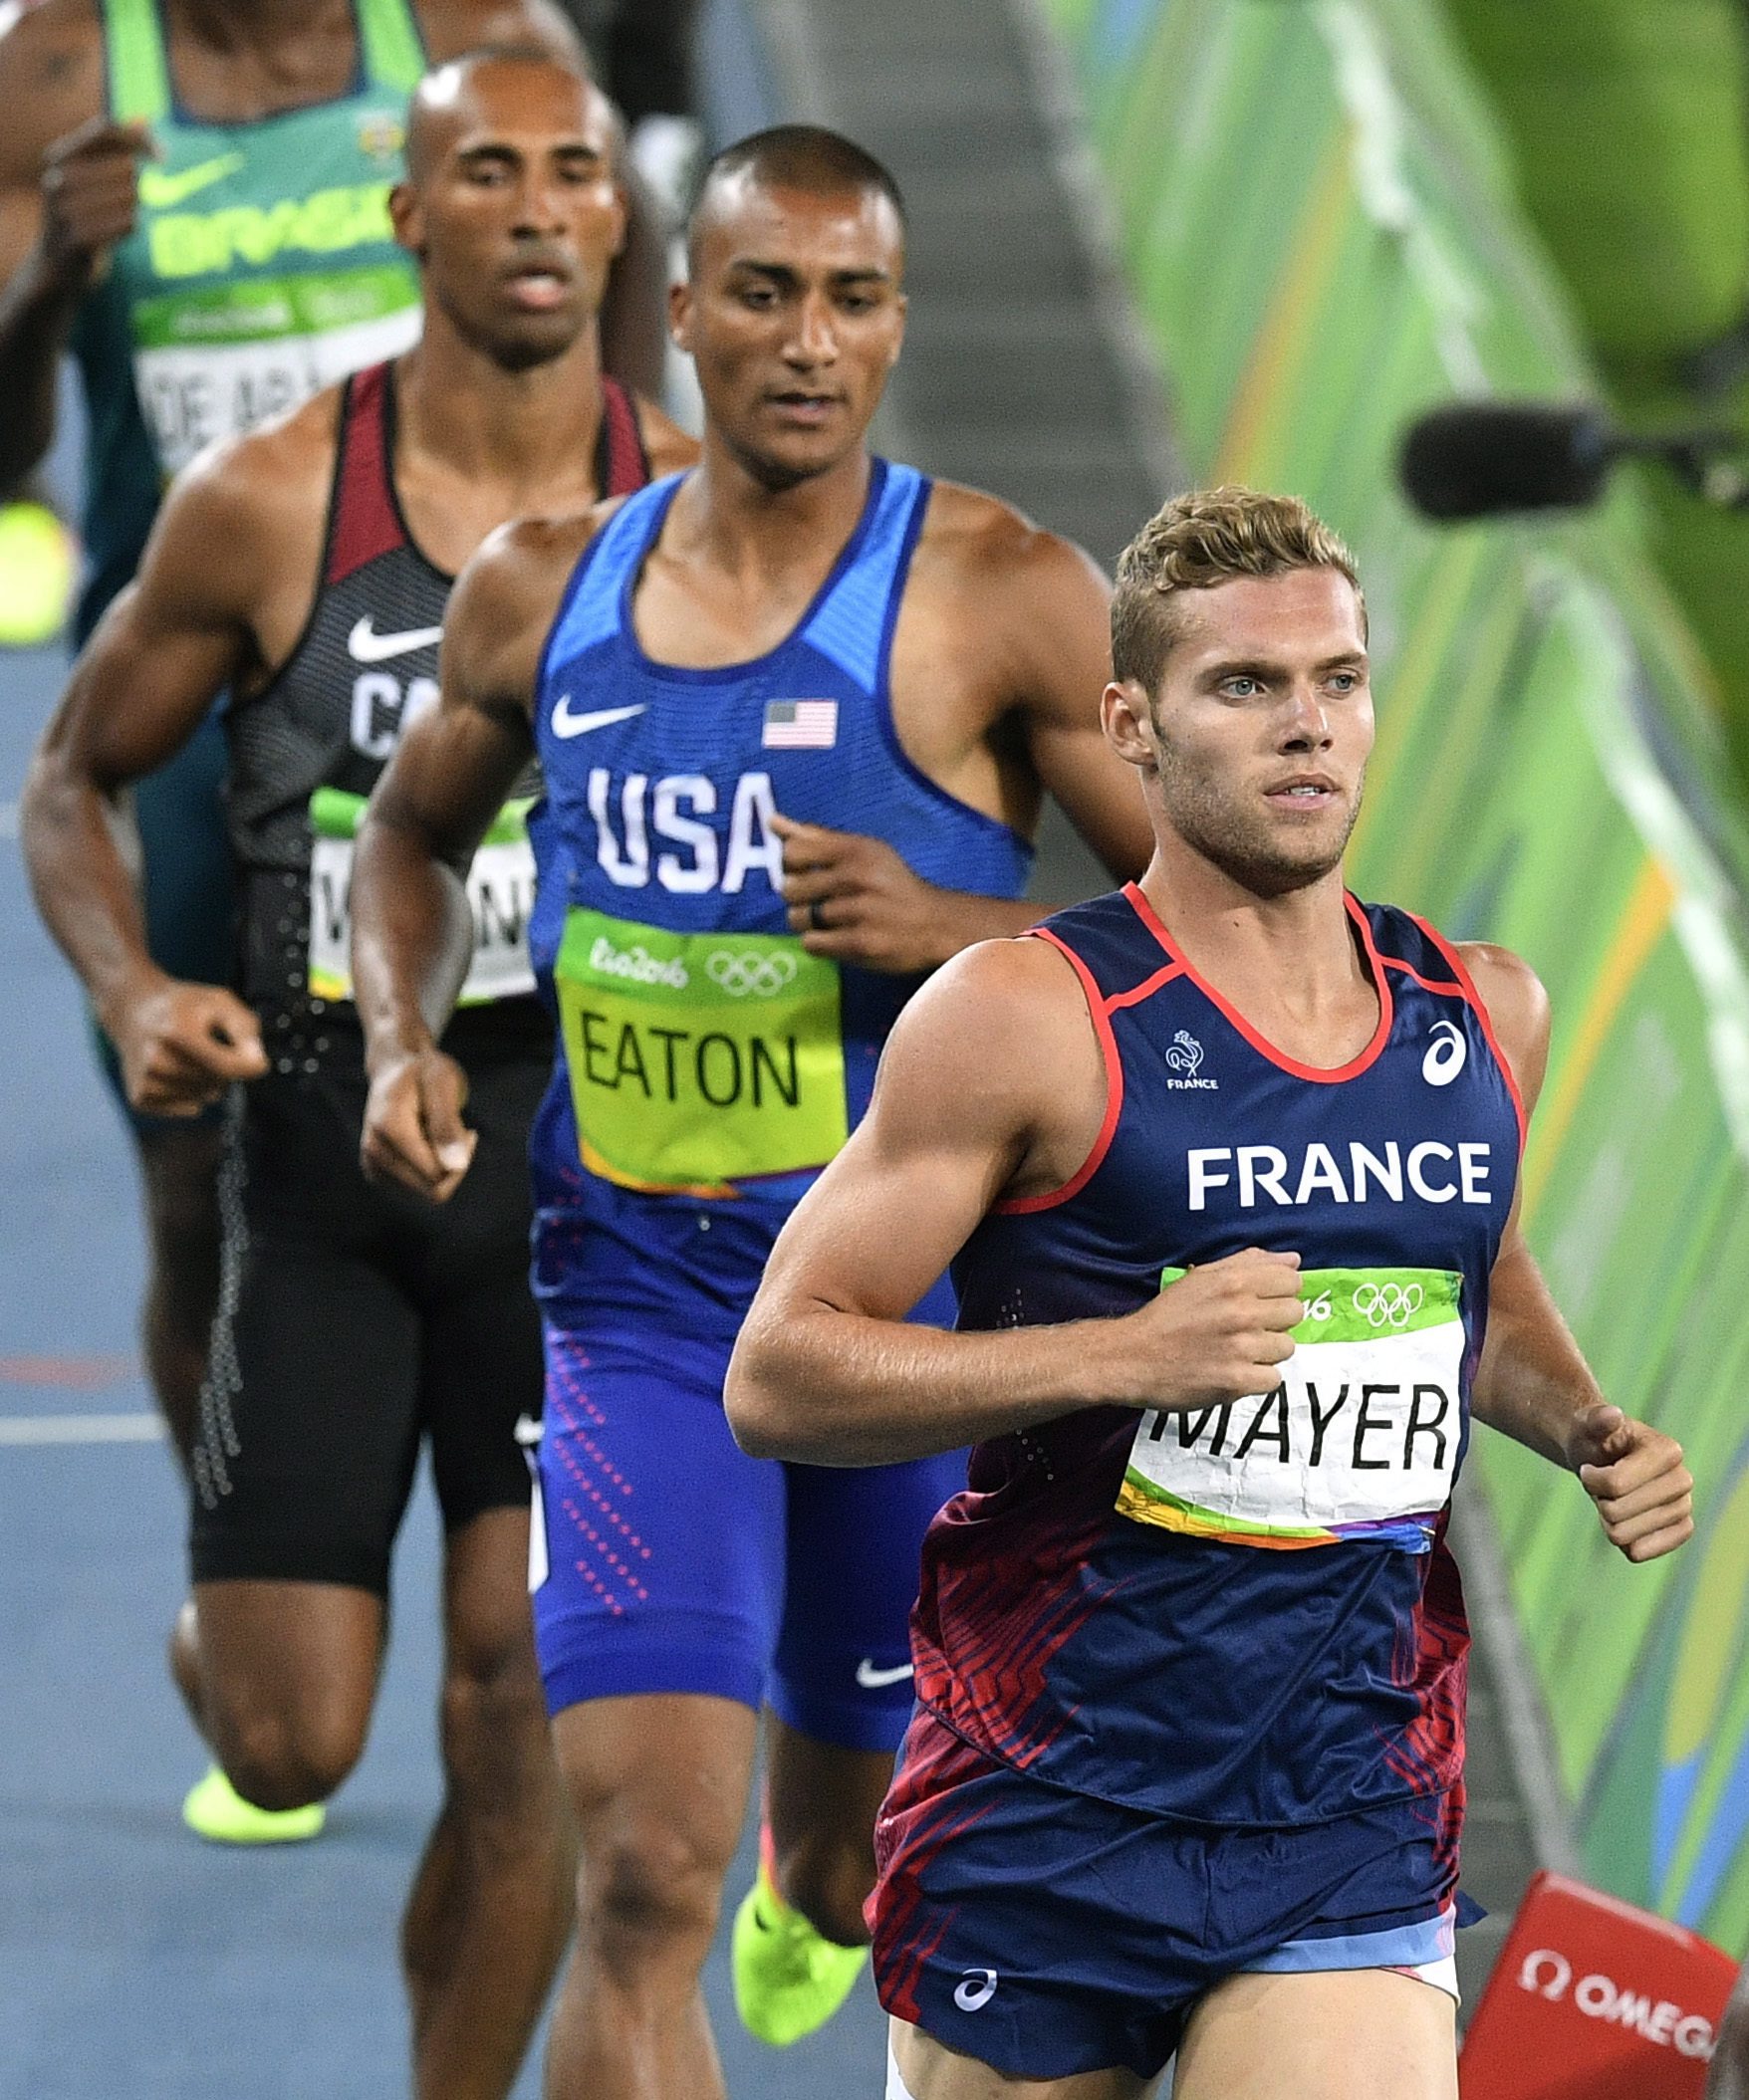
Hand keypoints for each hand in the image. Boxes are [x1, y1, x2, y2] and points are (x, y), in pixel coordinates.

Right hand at [37, 118, 154, 287]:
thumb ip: (116, 148)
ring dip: (132, 209)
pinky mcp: (79, 238)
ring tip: (114, 220)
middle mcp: (57, 179)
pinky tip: (116, 235)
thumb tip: (145, 119)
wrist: (58, 263)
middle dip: (135, 186)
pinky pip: (128, 223)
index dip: (140, 139)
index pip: (106, 130)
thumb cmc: (84, 213)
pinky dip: (130, 229)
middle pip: (127, 167)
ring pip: (131, 196)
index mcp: (58, 156)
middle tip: (121, 204)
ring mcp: (64, 210)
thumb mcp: (91, 176)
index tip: (162, 157)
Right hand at [114, 978, 267, 1115]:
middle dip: (226, 1067)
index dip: (251, 1065)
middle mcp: (156, 1061)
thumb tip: (257, 1062)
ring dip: (209, 1081)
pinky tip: (178, 1070)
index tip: (258, 1059)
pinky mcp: (140, 1097)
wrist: (132, 1010)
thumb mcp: (219, 1001)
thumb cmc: (184, 1005)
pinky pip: (191, 1108)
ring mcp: (146, 1081)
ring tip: (191, 1055)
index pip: (227, 1067)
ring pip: (207, 1097)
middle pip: (220, 1083)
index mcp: (175, 1034)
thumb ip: (245, 1028)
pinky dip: (193, 1092)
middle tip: (210, 1045)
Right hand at [361, 1046, 476, 1202]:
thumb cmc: (423, 1072)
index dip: (463, 1158)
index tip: (468, 1131)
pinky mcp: (376, 1174)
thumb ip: (447, 1125)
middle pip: (434, 1191)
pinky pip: (417, 1191)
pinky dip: (430, 1171)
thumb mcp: (442, 1085)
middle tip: (457, 1133)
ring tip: (438, 1135)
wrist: (393, 1069)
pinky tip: (428, 1145)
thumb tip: (456, 1167)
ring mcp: (372, 1166)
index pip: (437, 1175)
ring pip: (427, 1194)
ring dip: (443, 1168)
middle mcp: (374, 1152)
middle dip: (454, 1166)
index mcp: (389, 1129)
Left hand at [772, 814, 955, 973]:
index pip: (793, 852)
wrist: (936, 924)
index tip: (804, 872)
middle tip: (818, 900)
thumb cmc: (893, 884)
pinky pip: (812, 944)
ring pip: (798, 918)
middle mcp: (858, 877)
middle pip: (790, 888)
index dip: (791, 865)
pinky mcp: (861, 944)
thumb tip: (773, 821)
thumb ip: (817, 838)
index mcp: (856, 849)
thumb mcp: (864, 851)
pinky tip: (836, 938)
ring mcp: (859, 912)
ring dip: (807, 922)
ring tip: (829, 921)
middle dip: (798, 897)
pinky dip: (818, 943)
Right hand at [1102, 1248, 1303, 1410]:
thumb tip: (1293, 1260)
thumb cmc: (1168, 1315)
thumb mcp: (1201, 1277)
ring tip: (1238, 1351)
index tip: (1263, 1302)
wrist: (1132, 1357)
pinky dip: (1256, 1379)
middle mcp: (1241, 1312)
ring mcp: (1241, 1348)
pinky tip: (1234, 1371)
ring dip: (1266, 1352)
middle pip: (1294, 1314)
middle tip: (1248, 1328)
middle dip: (1275, 1321)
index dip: (1280, 1292)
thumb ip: (1248, 1263)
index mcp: (1233, 1281)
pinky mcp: (1237, 1381)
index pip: (1291, 1281)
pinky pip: (1273, 1380)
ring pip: (1286, 1348)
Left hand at [1567, 1401, 1693, 1562]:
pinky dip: (1622, 1540)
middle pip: (1616, 1513)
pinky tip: (1626, 1520)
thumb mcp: (1586, 1425)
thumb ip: (1596, 1420)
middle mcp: (1683, 1480)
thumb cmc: (1593, 1439)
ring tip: (1614, 1499)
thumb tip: (1612, 1415)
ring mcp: (1684, 1507)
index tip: (1590, 1467)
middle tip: (1603, 1485)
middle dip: (1599, 1500)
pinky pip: (1639, 1552)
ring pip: (1622, 1536)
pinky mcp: (1680, 1531)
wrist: (1602, 1458)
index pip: (1615, 1484)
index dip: (1591, 1479)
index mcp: (1668, 1451)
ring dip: (1607, 1519)